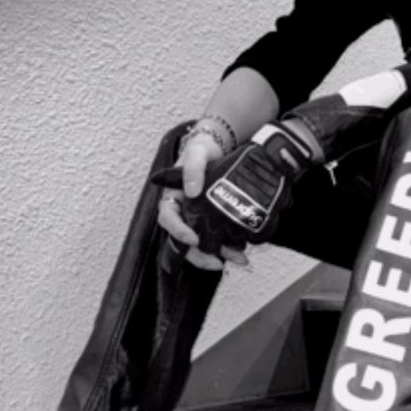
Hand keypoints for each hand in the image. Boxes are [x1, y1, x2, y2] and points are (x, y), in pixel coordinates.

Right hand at [152, 121, 314, 257]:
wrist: (222, 148)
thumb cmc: (203, 149)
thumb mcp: (197, 152)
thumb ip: (192, 167)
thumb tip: (191, 191)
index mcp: (172, 198)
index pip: (168, 219)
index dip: (178, 232)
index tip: (193, 239)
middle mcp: (184, 212)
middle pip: (185, 241)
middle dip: (200, 255)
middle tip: (216, 262)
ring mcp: (200, 218)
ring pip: (204, 243)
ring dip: (220, 255)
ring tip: (239, 260)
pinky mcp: (216, 220)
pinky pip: (220, 238)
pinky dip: (230, 247)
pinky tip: (242, 252)